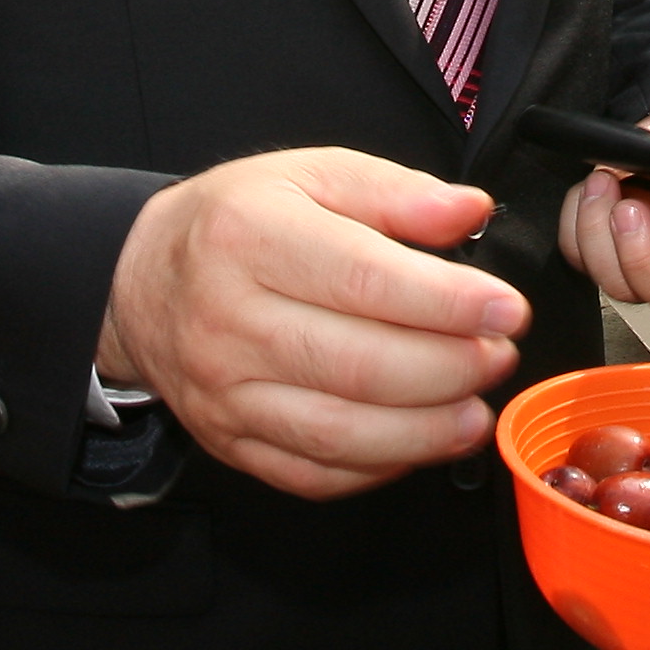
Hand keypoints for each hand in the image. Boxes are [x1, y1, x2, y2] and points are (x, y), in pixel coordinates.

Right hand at [97, 148, 525, 499]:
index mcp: (250, 237)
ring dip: (427, 431)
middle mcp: (229, 320)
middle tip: (499, 356)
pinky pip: (314, 473)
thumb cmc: (238, 222)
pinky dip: (379, 468)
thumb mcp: (311, 175)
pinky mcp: (229, 442)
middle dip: (451, 369)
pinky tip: (418, 440)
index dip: (449, 303)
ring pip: (340, 433)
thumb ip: (395, 192)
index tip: (507, 309)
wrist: (142, 280)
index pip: (365, 280)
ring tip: (475, 409)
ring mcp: (224, 392)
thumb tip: (469, 212)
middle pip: (360, 366)